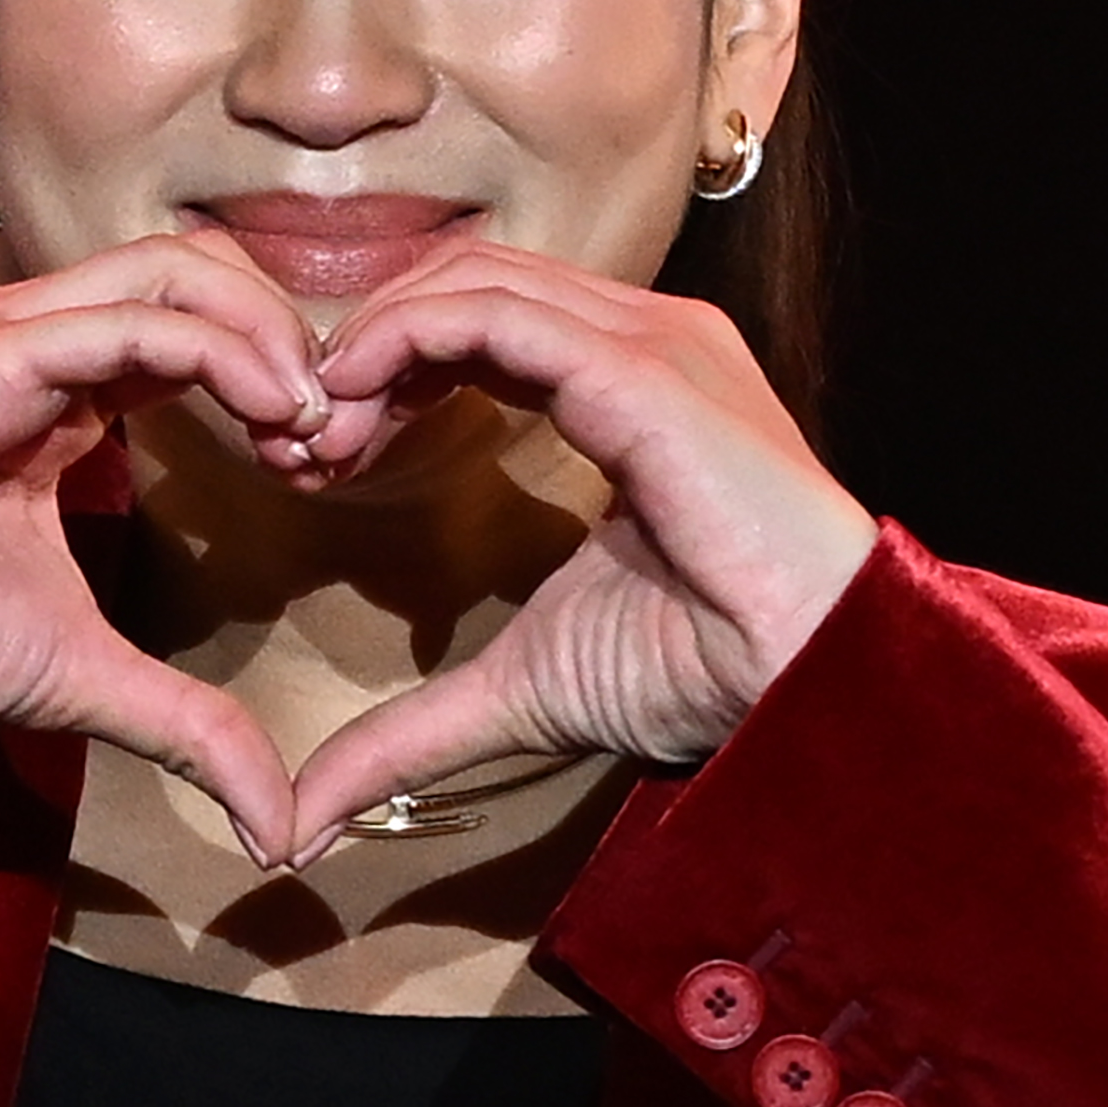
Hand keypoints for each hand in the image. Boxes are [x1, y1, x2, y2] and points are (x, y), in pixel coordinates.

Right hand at [0, 232, 325, 861]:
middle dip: (291, 341)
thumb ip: (188, 728)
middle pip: (204, 274)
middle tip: (337, 433)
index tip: (325, 465)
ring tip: (311, 420)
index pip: (202, 327)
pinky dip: (212, 351)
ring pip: (173, 274)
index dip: (280, 379)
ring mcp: (6, 334)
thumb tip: (281, 825)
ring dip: (266, 336)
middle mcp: (39, 339)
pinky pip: (118, 322)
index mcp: (64, 389)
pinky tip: (268, 413)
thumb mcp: (80, 679)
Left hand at [282, 243, 878, 864]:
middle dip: (368, 350)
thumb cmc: (699, 669)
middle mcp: (645, 338)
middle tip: (303, 440)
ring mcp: (653, 340)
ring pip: (474, 284)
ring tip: (319, 427)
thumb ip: (410, 732)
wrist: (804, 682)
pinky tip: (358, 394)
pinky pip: (499, 314)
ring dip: (375, 342)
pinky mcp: (644, 367)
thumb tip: (308, 822)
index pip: (484, 319)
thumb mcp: (519, 690)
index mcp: (630, 380)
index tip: (322, 452)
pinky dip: (409, 338)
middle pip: (467, 284)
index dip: (389, 367)